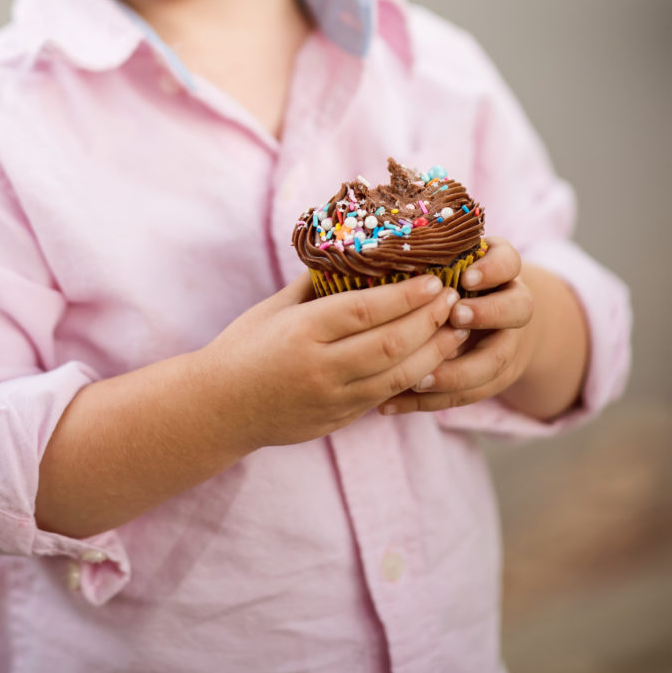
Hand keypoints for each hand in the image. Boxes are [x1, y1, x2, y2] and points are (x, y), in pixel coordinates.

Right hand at [203, 271, 467, 451]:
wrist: (218, 408)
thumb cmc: (243, 347)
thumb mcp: (273, 308)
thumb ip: (314, 284)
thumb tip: (352, 252)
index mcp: (303, 332)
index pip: (367, 310)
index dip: (407, 296)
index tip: (435, 279)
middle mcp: (321, 367)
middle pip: (391, 344)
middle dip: (430, 320)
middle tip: (454, 299)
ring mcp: (332, 399)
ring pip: (398, 377)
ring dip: (434, 352)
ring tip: (456, 329)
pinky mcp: (339, 420)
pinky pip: (386, 397)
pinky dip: (414, 377)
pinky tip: (432, 360)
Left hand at [377, 237, 535, 414]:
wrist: (492, 319)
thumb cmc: (451, 281)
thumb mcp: (447, 262)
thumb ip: (426, 259)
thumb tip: (376, 253)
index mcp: (500, 271)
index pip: (508, 262)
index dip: (491, 269)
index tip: (466, 276)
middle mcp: (511, 305)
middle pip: (517, 309)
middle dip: (486, 314)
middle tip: (454, 316)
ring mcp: (507, 343)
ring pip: (496, 362)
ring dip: (456, 373)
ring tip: (418, 379)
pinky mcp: (492, 378)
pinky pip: (467, 394)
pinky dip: (428, 402)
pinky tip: (391, 404)